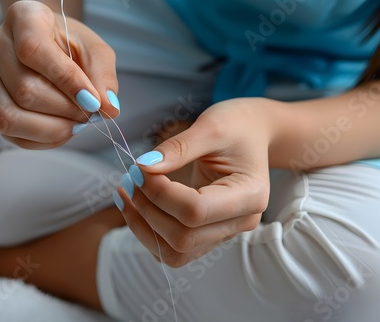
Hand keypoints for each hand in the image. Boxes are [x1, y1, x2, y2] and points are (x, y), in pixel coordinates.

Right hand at [0, 0, 119, 148]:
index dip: (66, 81)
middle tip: (90, 111)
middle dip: (65, 109)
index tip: (93, 101)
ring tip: (77, 122)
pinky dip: (44, 139)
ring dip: (52, 128)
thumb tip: (107, 108)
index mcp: (24, 19)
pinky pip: (13, 134)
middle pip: (24, 90)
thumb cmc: (72, 45)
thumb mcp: (95, 50)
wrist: (54, 48)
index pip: (33, 51)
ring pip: (10, 116)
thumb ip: (103, 76)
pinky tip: (63, 129)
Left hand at [115, 98, 279, 266]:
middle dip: (148, 210)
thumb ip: (178, 148)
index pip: (195, 212)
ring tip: (126, 194)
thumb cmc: (237, 126)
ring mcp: (224, 232)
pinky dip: (148, 232)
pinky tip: (135, 206)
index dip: (159, 193)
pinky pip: (174, 249)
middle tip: (132, 177)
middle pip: (183, 238)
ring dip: (143, 228)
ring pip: (175, 253)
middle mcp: (240, 222)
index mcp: (249, 196)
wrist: (253, 133)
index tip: (139, 168)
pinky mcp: (208, 233)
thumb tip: (143, 167)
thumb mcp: (211, 126)